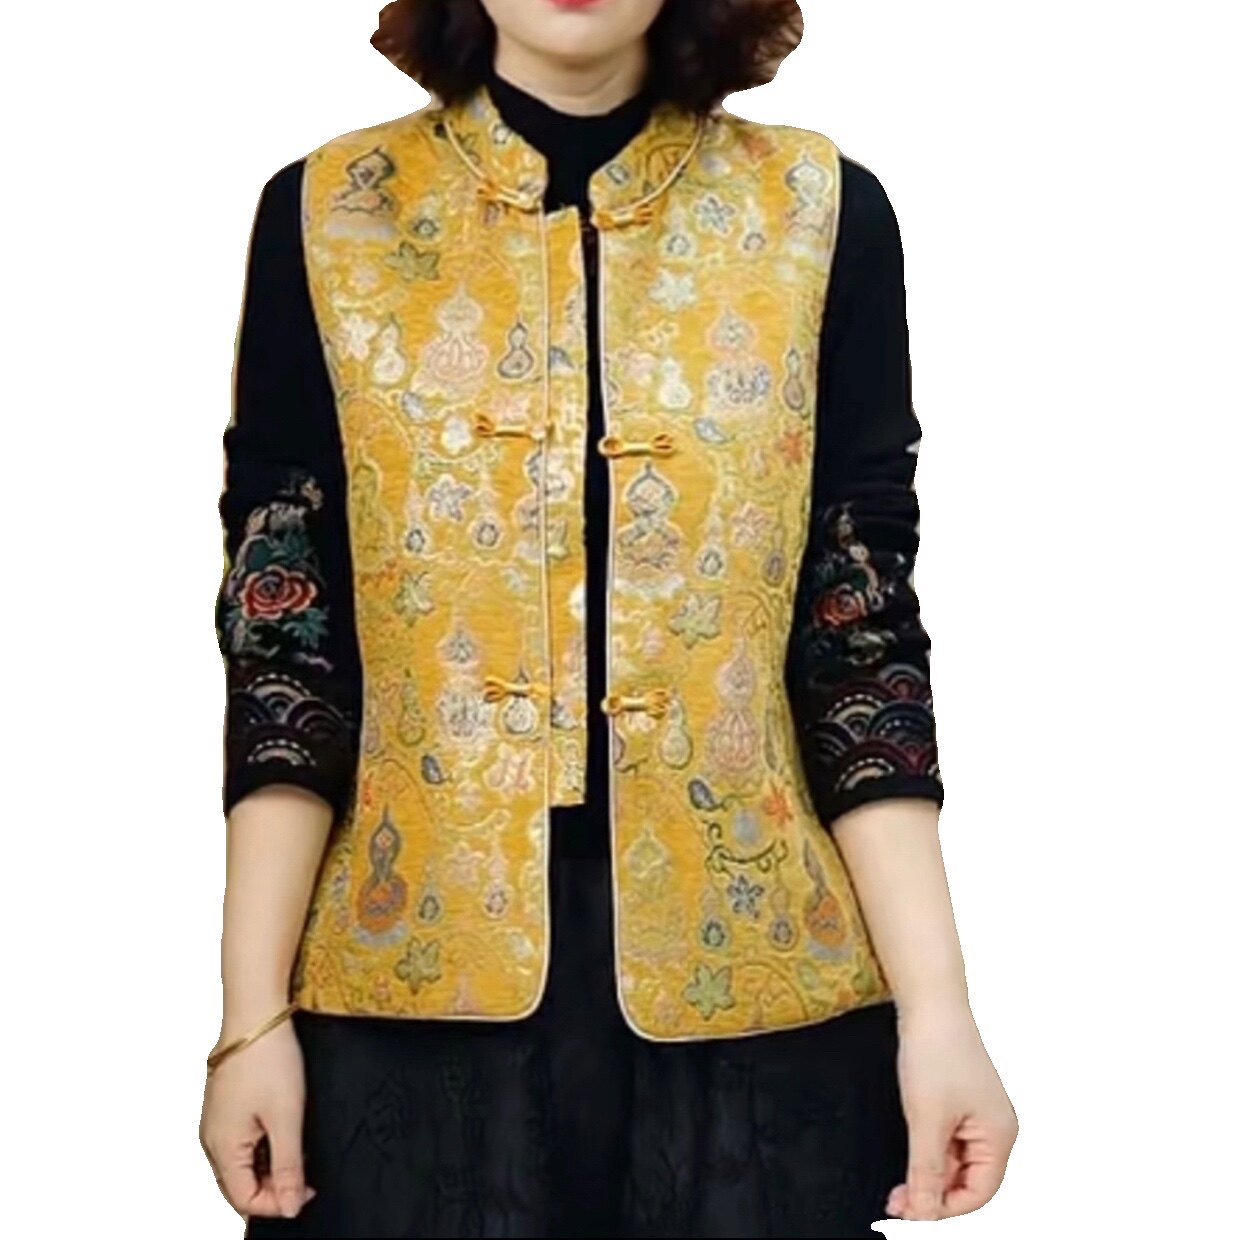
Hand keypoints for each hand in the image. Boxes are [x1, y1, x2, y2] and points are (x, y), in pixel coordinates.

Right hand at [199, 1016, 314, 1219]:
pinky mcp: (226, 1105)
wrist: (257, 1012)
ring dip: (269, 1166)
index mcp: (221, 1147)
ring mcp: (216, 1121)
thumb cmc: (269, 1058)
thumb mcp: (286, 1118)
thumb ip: (287, 1167)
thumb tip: (288, 1209)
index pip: (244, 1200)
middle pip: (239, 1185)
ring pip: (240, 1163)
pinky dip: (262, 1146)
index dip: (277, 1203)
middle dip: (273, 1188)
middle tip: (306, 1175)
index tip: (307, 1190)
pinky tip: (284, 1130)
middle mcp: (212, 1138)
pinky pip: (241, 1141)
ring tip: (298, 1150)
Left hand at [888, 1003, 1017, 1221]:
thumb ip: (926, 1172)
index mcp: (999, 1135)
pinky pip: (947, 1140)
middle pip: (968, 1180)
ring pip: (955, 1161)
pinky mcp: (960, 1100)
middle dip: (934, 1195)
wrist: (929, 1002)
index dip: (946, 1209)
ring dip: (927, 1175)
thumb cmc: (936, 1050)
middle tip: (897, 1202)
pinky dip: (927, 1152)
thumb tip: (924, 1213)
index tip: (912, 1214)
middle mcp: (995, 1128)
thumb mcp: (926, 1120)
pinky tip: (907, 1155)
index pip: (979, 1193)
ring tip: (897, 1185)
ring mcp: (978, 1114)